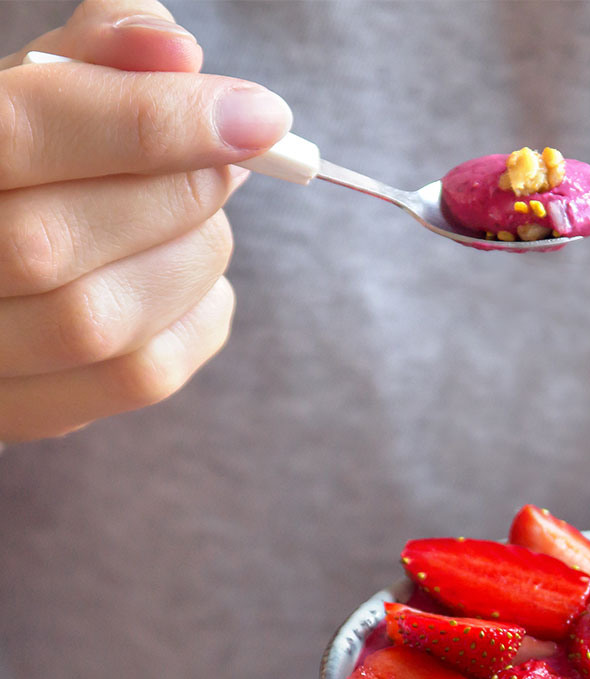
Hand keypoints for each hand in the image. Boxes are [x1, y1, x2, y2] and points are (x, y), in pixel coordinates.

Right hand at [0, 0, 291, 440]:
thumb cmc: (25, 164)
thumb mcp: (37, 87)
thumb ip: (99, 55)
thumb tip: (177, 51)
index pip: (25, 132)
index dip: (154, 121)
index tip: (260, 116)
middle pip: (57, 242)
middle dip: (178, 194)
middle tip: (232, 162)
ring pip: (101, 323)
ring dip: (191, 260)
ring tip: (202, 218)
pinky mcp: (27, 412)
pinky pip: (139, 379)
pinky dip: (199, 320)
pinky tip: (193, 280)